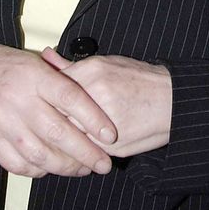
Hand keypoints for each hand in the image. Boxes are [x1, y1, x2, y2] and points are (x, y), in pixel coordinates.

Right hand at [0, 29, 117, 177]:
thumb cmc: (9, 67)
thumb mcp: (37, 63)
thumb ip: (64, 81)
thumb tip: (98, 104)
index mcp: (35, 76)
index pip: (70, 97)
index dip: (93, 118)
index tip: (110, 135)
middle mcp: (18, 99)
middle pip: (58, 132)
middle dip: (86, 152)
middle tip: (104, 164)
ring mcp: (1, 122)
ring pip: (39, 154)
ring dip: (65, 167)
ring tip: (83, 169)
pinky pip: (18, 164)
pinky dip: (38, 171)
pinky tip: (52, 169)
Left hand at [42, 48, 171, 156]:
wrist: (172, 102)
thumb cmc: (140, 80)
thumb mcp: (106, 63)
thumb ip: (72, 66)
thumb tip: (47, 57)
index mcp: (92, 73)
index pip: (52, 88)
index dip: (41, 97)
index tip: (36, 101)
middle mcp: (96, 97)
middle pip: (55, 114)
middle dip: (45, 120)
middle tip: (38, 122)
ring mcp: (102, 124)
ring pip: (67, 136)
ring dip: (57, 139)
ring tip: (51, 137)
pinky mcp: (110, 146)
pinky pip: (84, 152)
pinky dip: (76, 151)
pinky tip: (71, 147)